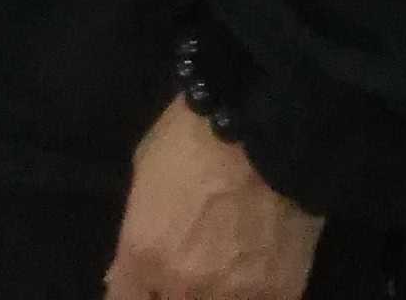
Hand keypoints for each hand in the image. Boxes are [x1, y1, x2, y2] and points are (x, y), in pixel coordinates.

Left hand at [106, 97, 320, 299]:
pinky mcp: (279, 291)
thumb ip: (135, 230)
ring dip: (217, 292)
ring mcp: (234, 294)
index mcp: (144, 254)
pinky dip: (255, 293)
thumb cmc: (195, 134)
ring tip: (227, 264)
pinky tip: (257, 271)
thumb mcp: (144, 172)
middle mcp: (183, 286)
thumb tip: (126, 271)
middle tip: (191, 263)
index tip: (147, 281)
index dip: (136, 290)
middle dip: (174, 291)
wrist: (266, 122)